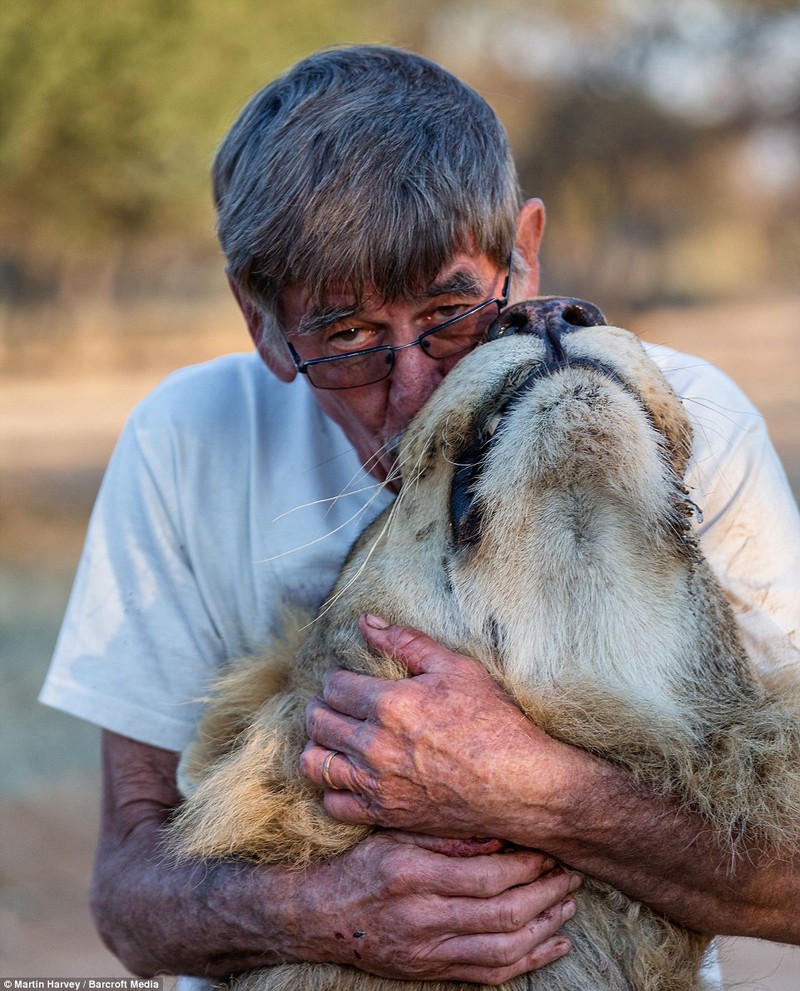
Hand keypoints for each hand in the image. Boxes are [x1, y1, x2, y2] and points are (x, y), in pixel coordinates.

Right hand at [286, 829, 579, 983]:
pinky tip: (553, 944)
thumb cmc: (360, 863)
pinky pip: (490, 974)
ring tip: (568, 905)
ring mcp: (427, 951)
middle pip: (503, 914)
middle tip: (570, 875)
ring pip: (503, 949)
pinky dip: (529, 961)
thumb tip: (499, 832)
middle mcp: (421, 917)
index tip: (550, 849)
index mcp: (412, 874)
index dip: (527, 865)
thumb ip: (444, 833)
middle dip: (546, 895)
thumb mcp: (393, 832)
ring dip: (545, 928)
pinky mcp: (431, 972)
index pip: (486, 875)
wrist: (320, 916)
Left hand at [303, 615, 572, 841]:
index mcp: (388, 703)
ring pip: (313, 764)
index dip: (337, 679)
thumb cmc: (493, 722)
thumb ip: (406, 642)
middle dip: (322, 708)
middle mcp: (373, 745)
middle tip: (338, 706)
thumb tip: (365, 621)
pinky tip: (351, 775)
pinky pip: (333, 803)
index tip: (348, 681)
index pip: (333, 686)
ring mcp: (376, 784)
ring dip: (320, 746)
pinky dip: (334, 788)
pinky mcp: (384, 814)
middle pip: (317, 722)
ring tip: (336, 739)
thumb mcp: (455, 668)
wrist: (519, 784)